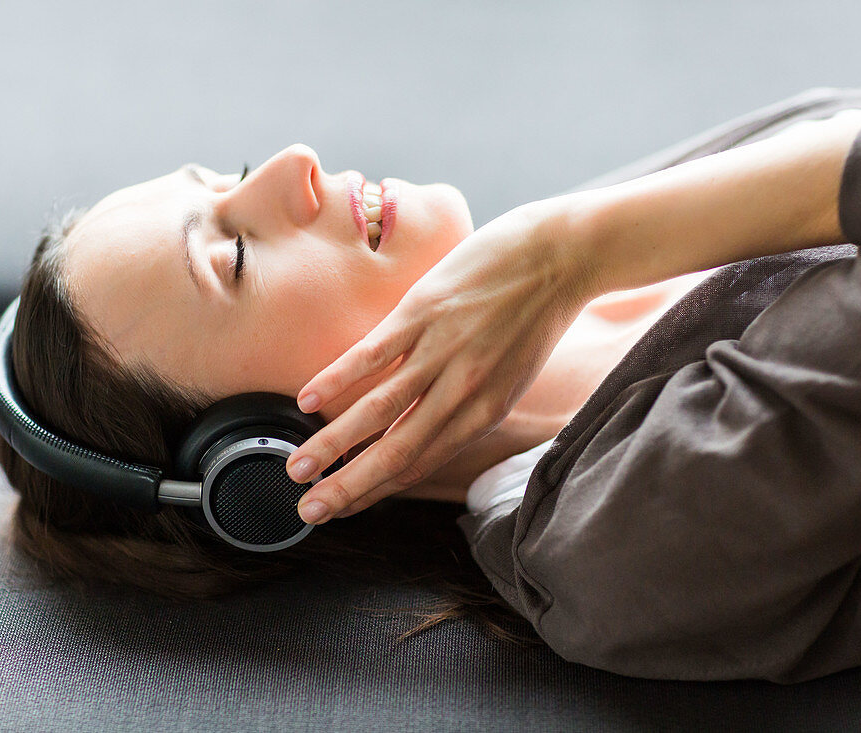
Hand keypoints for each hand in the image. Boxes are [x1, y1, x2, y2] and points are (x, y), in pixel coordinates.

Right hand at [285, 199, 597, 524]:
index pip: (420, 464)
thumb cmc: (537, 313)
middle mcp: (461, 392)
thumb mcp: (510, 373)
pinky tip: (307, 400)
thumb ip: (468, 400)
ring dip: (333, 444)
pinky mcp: (426, 312)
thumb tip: (427, 418)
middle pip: (395, 452)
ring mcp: (441, 352)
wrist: (563, 254)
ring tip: (297, 466)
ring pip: (378, 411)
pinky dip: (339, 378)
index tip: (342, 510)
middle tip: (308, 512)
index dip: (376, 491)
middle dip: (347, 487)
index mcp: (483, 411)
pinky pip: (375, 354)